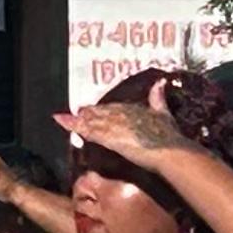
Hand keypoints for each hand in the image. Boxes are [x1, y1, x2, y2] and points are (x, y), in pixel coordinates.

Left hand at [57, 100, 186, 163]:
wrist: (168, 150)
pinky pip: (88, 130)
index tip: (90, 109)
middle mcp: (121, 114)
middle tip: (75, 112)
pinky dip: (74, 125)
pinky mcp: (108, 137)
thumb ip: (159, 98)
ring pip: (91, 121)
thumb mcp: (164, 114)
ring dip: (77, 120)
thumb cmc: (170, 136)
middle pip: (100, 112)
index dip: (100, 109)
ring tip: (62, 118)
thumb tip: (160, 82)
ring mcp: (113, 124)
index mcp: (133, 109)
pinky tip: (62, 122)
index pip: (112, 107)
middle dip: (87, 114)